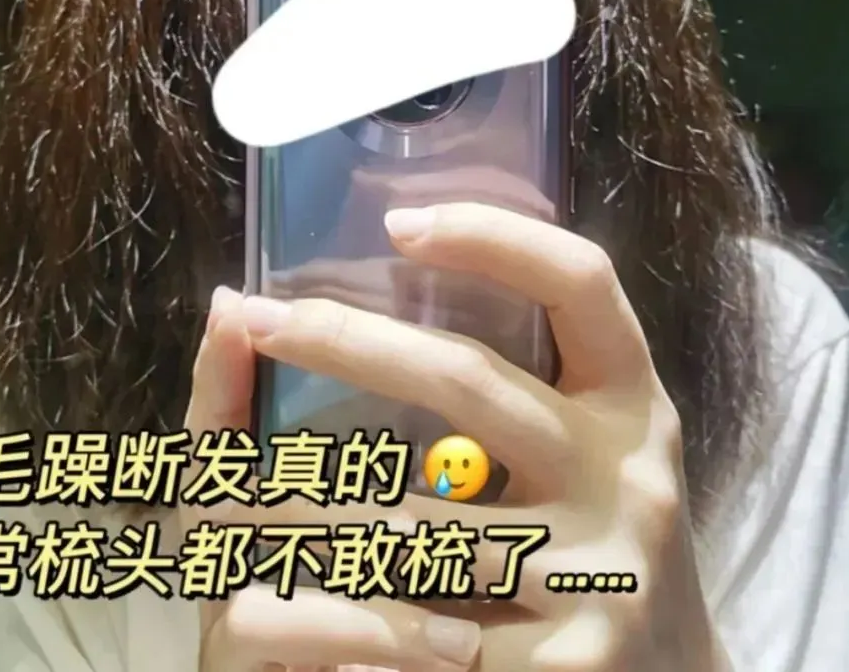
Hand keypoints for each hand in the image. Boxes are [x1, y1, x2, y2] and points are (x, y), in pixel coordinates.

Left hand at [241, 204, 726, 671]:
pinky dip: (333, 615)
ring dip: (300, 501)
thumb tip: (382, 278)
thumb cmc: (594, 533)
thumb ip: (513, 375)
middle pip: (470, 379)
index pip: (581, 281)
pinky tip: (266, 600)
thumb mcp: (588, 442)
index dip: (495, 235)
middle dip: (350, 341)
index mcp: (634, 401)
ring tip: (215, 487)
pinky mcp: (563, 669)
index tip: (397, 221)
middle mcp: (628, 475)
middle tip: (261, 317)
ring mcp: (601, 574)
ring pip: (411, 521)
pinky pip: (415, 633)